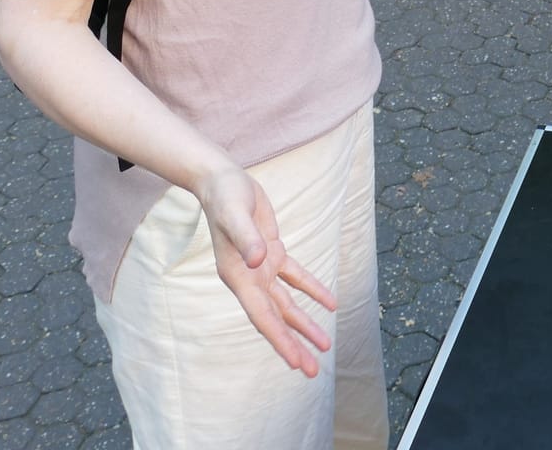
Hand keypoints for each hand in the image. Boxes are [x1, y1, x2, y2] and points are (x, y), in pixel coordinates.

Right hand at [196, 164, 337, 375]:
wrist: (222, 181)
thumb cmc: (225, 197)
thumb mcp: (235, 214)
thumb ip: (247, 238)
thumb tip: (260, 261)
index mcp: (238, 277)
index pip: (263, 316)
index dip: (280, 340)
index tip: (295, 363)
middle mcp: (249, 279)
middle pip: (276, 319)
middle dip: (294, 344)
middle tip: (313, 371)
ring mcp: (261, 268)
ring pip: (287, 304)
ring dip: (305, 324)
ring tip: (325, 345)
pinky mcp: (273, 252)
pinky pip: (295, 277)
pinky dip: (312, 289)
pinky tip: (329, 303)